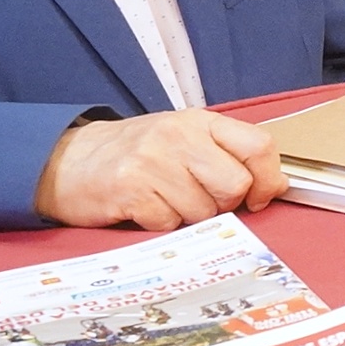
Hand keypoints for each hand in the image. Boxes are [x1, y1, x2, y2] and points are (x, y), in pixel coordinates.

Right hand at [34, 110, 287, 229]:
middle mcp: (178, 136)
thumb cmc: (136, 154)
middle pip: (235, 185)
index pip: (259, 145)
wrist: (67, 161)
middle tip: (199, 199)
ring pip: (204, 210)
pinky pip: (170, 223)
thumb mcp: (184, 140)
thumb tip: (277, 185)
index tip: (259, 197)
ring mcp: (152, 161)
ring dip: (189, 217)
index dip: (268, 178)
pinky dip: (162, 224)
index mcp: (199, 121)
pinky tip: (145, 208)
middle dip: (224, 204)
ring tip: (165, 200)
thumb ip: (229, 156)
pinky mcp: (129, 189)